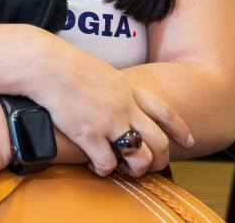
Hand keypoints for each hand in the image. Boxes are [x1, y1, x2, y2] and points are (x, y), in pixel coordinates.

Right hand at [25, 33, 193, 176]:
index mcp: (128, 89)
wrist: (45, 64)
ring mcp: (108, 122)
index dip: (179, 129)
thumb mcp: (100, 71)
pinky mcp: (89, 134)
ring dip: (136, 169)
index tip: (188, 142)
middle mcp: (124, 107)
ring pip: (139, 156)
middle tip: (153, 166)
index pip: (164, 111)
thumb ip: (113, 87)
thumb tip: (114, 96)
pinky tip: (98, 167)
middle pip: (158, 141)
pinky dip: (105, 169)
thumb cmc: (64, 64)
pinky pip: (106, 162)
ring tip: (126, 170)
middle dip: (160, 159)